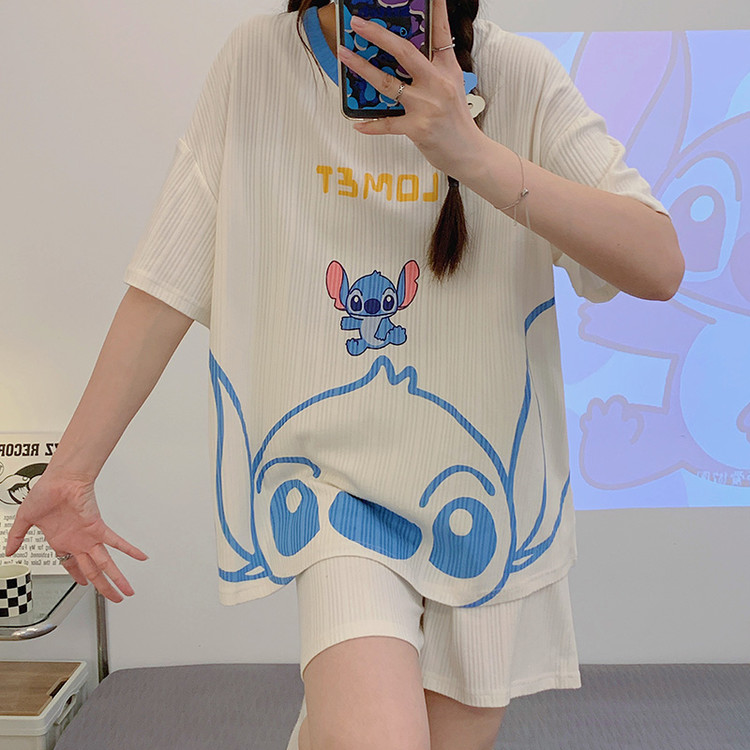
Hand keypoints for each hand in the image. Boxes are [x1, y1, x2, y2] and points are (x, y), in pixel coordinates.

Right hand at [3, 471, 147, 601]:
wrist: (59, 478)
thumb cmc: (46, 492)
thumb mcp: (24, 520)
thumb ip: (17, 537)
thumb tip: (9, 550)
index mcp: (62, 541)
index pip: (73, 565)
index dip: (79, 577)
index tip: (85, 584)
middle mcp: (78, 542)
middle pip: (93, 571)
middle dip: (103, 587)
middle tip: (114, 598)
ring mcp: (89, 537)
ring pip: (105, 564)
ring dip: (117, 579)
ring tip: (127, 591)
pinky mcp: (97, 528)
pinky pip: (117, 541)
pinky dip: (130, 550)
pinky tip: (141, 557)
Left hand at [337, 0, 487, 179]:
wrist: (469, 153)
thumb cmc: (457, 123)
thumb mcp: (452, 89)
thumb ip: (432, 72)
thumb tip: (403, 59)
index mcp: (447, 70)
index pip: (440, 33)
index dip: (435, 10)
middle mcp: (437, 84)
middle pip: (404, 52)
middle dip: (378, 35)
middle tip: (357, 23)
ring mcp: (426, 106)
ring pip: (387, 83)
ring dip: (362, 68)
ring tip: (345, 56)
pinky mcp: (417, 128)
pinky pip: (387, 124)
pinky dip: (371, 125)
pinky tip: (357, 124)